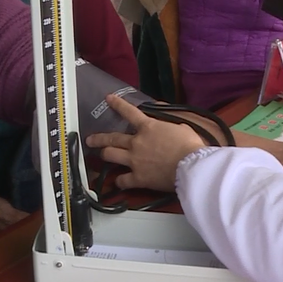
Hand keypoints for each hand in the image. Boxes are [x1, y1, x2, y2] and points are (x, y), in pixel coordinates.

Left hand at [85, 95, 205, 191]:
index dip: (117, 104)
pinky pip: (122, 180)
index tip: (108, 99)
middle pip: (112, 138)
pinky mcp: (138, 178)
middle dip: (99, 138)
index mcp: (148, 128)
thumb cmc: (190, 147)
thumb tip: (169, 121)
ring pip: (110, 156)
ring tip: (98, 155)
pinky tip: (117, 182)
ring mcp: (134, 160)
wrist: (191, 167)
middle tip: (91, 139)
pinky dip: (119, 181)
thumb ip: (171, 123)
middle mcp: (137, 142)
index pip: (129, 112)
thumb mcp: (183, 127)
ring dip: (103, 155)